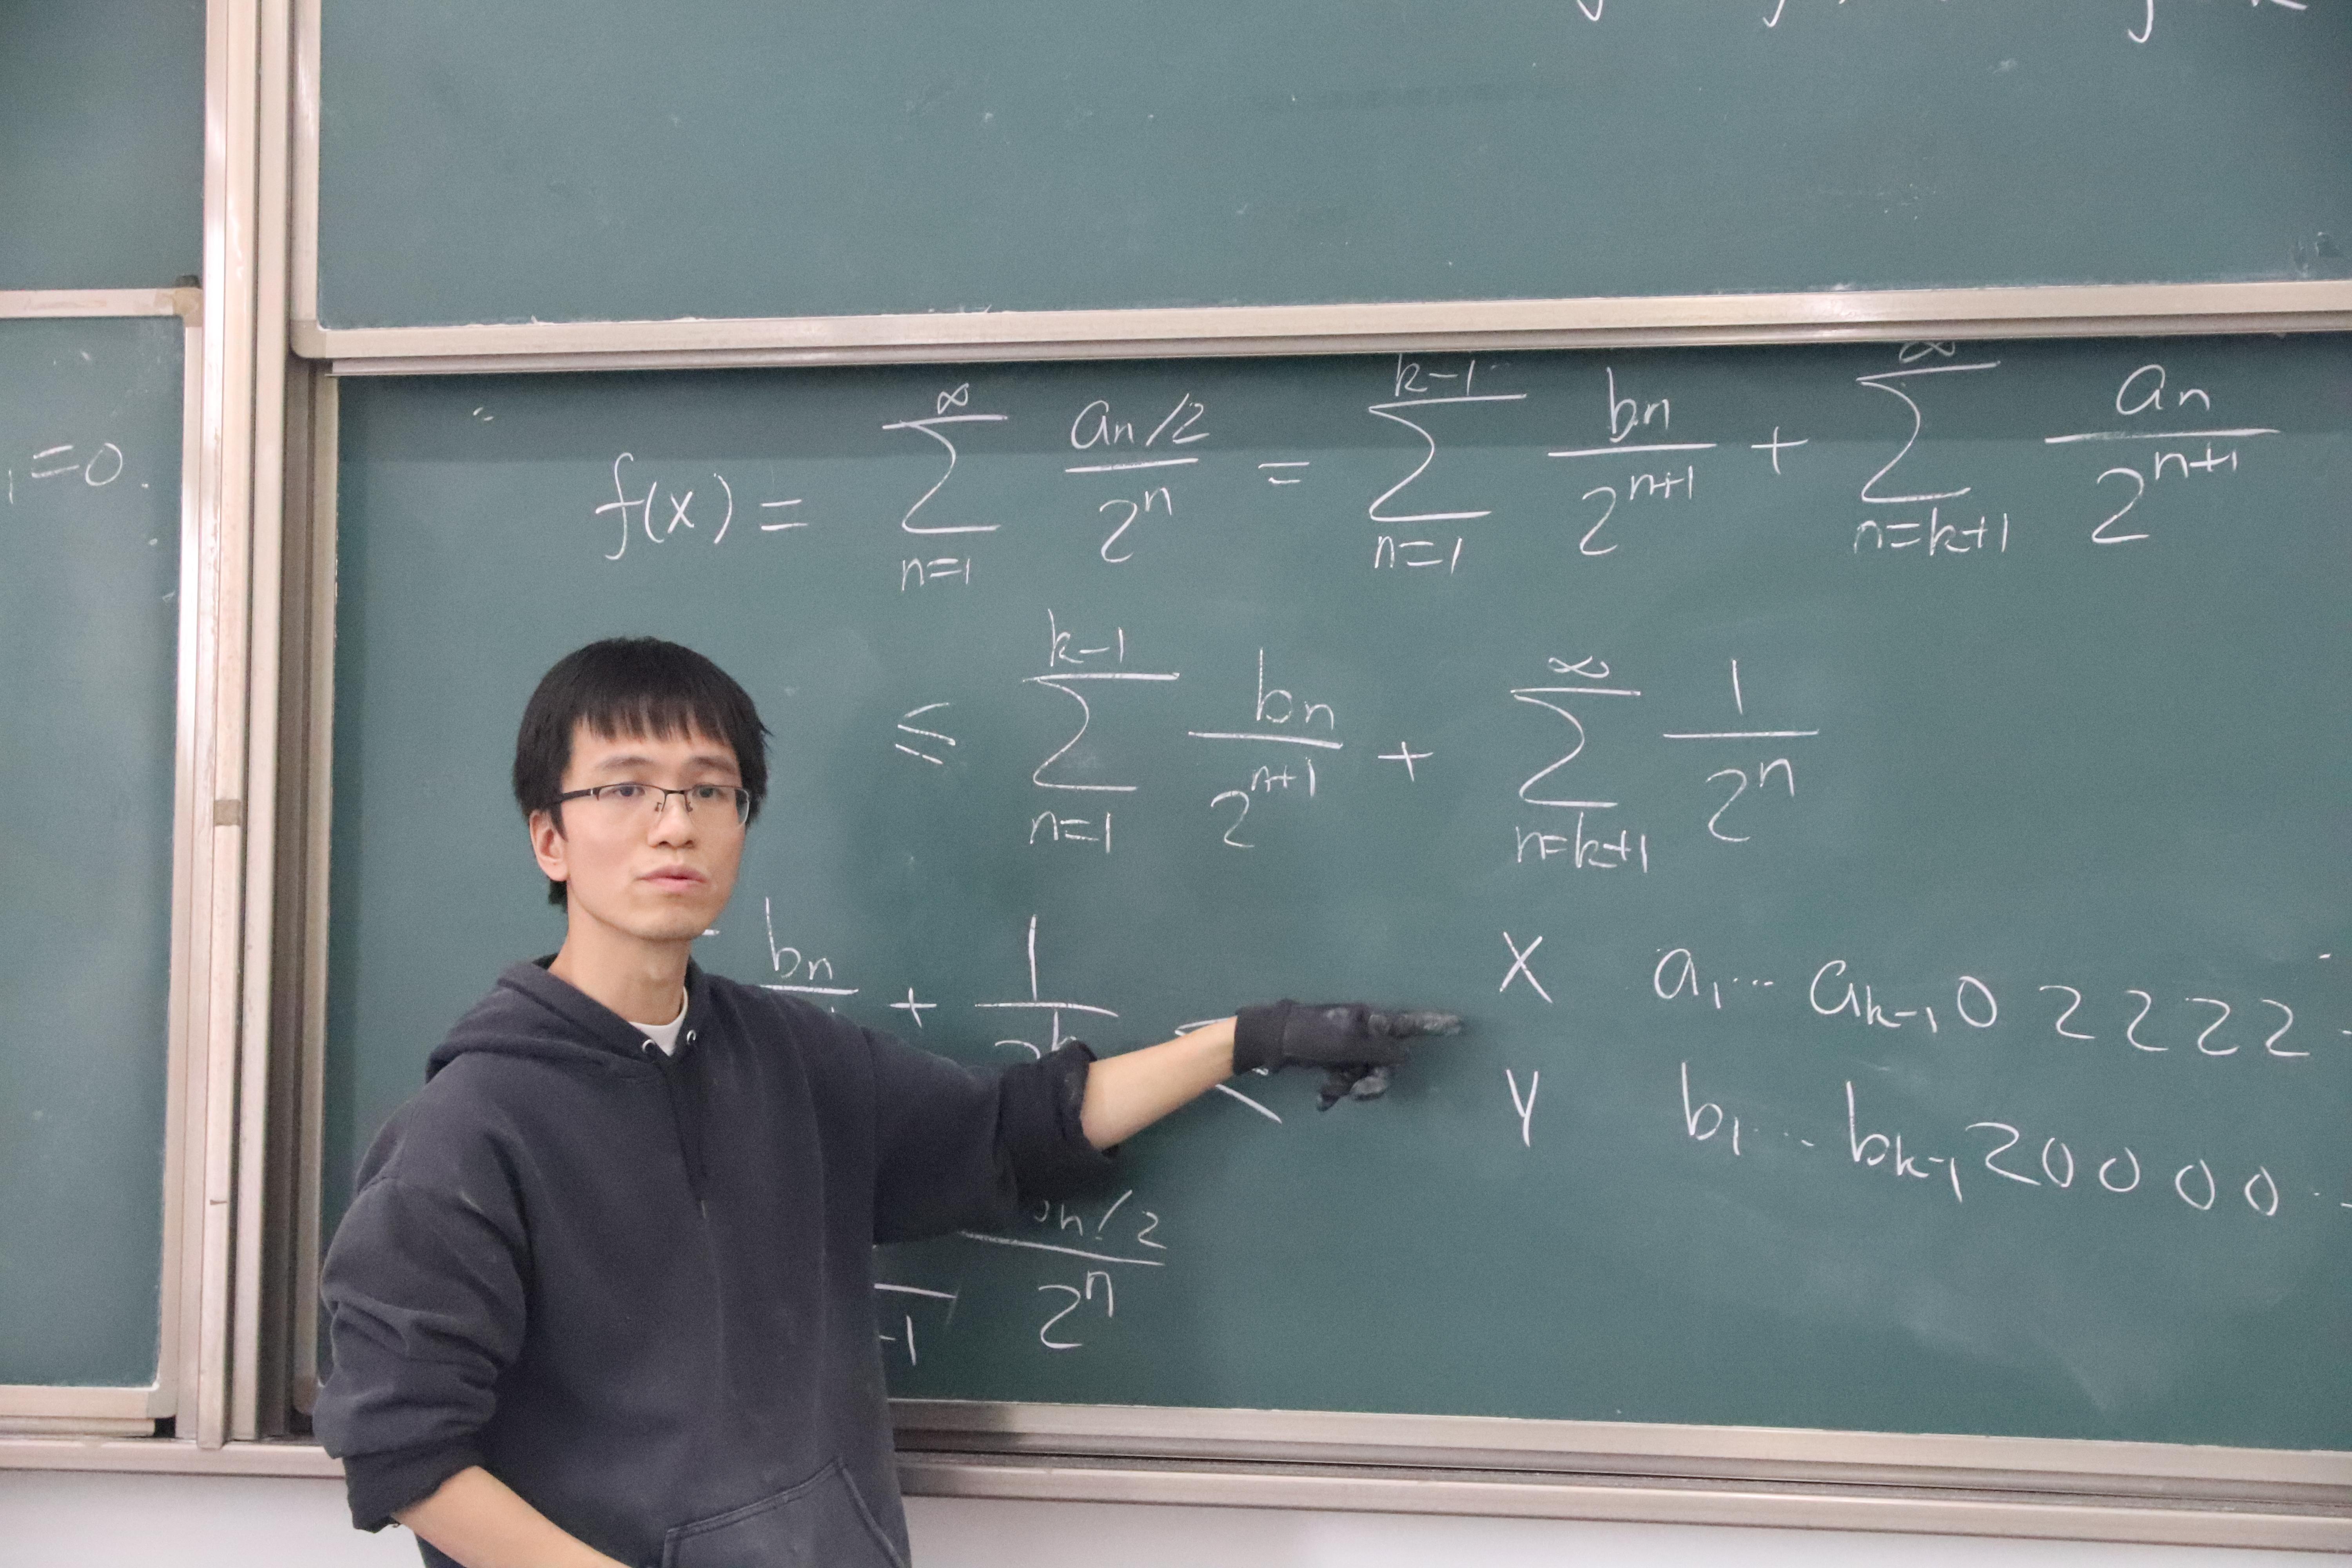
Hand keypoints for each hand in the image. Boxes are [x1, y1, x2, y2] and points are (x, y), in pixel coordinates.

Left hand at [1231, 1001, 1462, 1109]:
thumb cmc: (1310, 1036)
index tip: (1460, 1024)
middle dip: (1374, 1081)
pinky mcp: (1335, 1061)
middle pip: (1388, 1061)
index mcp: (1369, 1020)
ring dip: (1351, 1087)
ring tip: (1332, 1090)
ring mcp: (1350, 1048)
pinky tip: (1323, 1099)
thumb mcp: (1347, 1044)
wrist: (1272, 1040)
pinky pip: (1347, 1080)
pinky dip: (1337, 1090)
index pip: (1409, 1023)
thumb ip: (1379, 1049)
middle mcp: (1363, 1033)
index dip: (1434, 1025)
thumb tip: (1405, 1055)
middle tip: (1358, 1091)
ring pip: (1367, 1074)